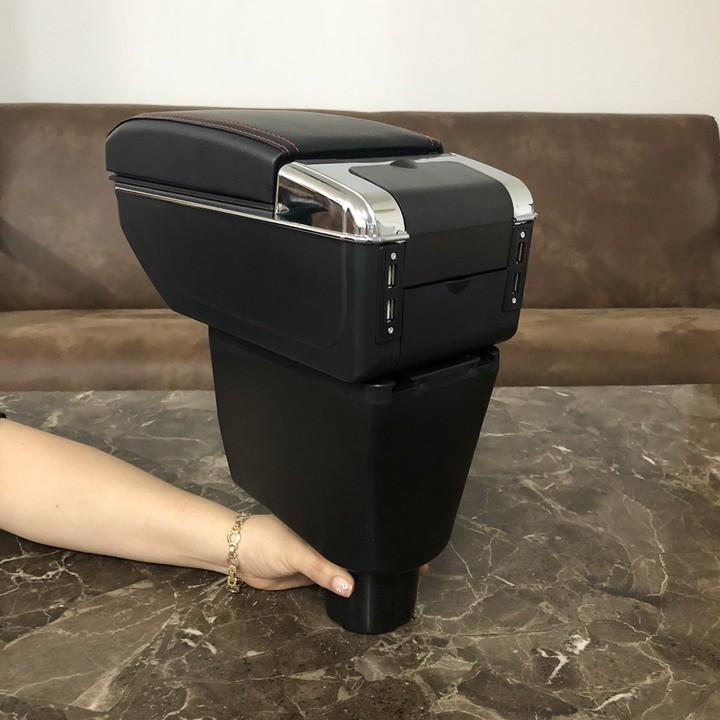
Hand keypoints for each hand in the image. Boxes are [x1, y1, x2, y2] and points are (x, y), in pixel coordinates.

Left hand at [236, 514, 428, 596]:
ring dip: (368, 572)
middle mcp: (329, 536)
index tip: (410, 541)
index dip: (383, 534)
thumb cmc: (266, 540)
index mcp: (328, 521)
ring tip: (397, 577)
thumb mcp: (297, 551)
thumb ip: (322, 569)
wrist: (238, 556)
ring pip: (351, 564)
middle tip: (413, 563)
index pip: (362, 527)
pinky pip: (337, 580)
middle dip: (382, 553)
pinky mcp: (314, 574)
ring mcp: (322, 555)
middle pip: (361, 546)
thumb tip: (351, 586)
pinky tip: (367, 590)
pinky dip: (350, 586)